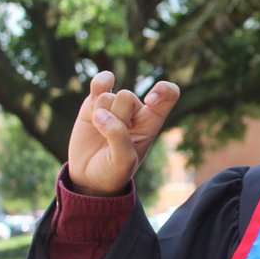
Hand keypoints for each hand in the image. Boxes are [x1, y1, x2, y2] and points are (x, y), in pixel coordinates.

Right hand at [68, 71, 180, 196]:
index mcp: (151, 123)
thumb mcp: (123, 162)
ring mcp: (114, 105)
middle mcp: (135, 111)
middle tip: (111, 138)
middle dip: (116, 117)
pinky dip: (100, 82)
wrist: (90, 177)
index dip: (163, 91)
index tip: (149, 101)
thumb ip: (118, 137)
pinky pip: (101, 82)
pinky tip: (99, 87)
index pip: (169, 95)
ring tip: (100, 133)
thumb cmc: (114, 170)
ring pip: (108, 96)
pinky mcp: (94, 103)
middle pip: (127, 96)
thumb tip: (101, 114)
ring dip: (100, 114)